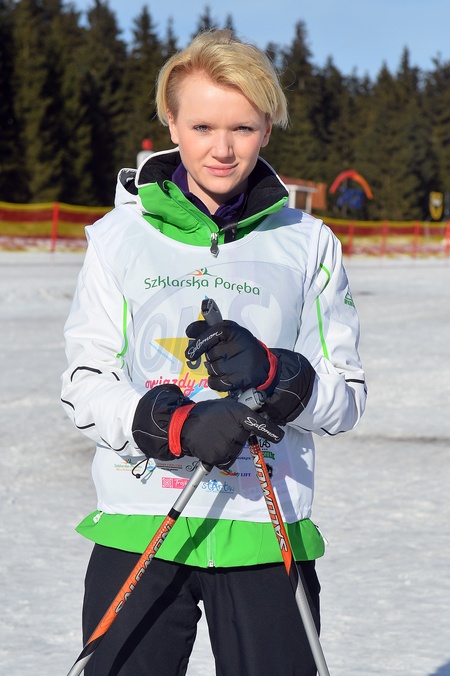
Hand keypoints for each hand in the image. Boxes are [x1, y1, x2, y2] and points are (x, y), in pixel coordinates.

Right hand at [132, 384, 283, 467]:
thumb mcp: (225, 407)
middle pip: (245, 438)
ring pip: (236, 449)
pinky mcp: (219, 458)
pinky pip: (226, 460)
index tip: (279, 436)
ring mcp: (228, 446)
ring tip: (214, 436)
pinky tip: (212, 445)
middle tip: (221, 427)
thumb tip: (254, 418)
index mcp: (239, 415)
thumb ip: (240, 413)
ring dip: (229, 445)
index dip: (271, 431)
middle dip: (237, 434)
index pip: (259, 424)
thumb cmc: (204, 413)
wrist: (183, 425)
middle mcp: (237, 431)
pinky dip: (221, 455)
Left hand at [185, 320, 276, 393]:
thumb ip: (206, 329)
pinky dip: (215, 382)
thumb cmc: (240, 345)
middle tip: (223, 357)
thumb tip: (189, 331)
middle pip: (210, 355)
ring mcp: (239, 363)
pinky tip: (223, 377)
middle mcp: (236, 345)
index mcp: (232, 331)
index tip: (189, 354)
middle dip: (212, 358)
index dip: (198, 345)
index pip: (210, 335)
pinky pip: (216, 382)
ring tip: (226, 366)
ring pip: (212, 369)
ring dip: (214, 370)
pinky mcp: (240, 378)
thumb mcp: (226, 331)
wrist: (262, 363)